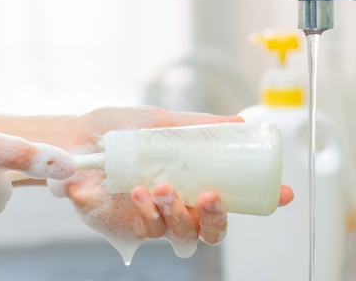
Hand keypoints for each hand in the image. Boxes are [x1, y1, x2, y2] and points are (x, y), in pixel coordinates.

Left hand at [48, 106, 293, 257]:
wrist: (72, 141)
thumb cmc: (113, 130)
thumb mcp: (157, 120)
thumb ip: (195, 125)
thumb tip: (238, 122)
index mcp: (189, 177)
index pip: (232, 194)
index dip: (261, 199)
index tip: (283, 193)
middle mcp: (177, 201)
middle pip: (213, 227)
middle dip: (219, 218)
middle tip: (209, 196)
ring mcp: (156, 217)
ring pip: (186, 234)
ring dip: (180, 212)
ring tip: (163, 187)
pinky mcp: (132, 226)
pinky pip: (152, 230)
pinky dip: (151, 212)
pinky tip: (140, 193)